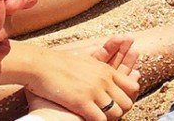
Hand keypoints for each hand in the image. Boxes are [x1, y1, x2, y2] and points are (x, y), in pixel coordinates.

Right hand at [21, 38, 139, 120]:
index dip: (127, 97)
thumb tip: (100, 66)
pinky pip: (100, 119)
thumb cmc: (58, 62)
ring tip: (101, 119)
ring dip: (110, 118)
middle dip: (120, 111)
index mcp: (106, 70)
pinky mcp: (81, 102)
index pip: (131, 86)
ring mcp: (94, 91)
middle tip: (109, 115)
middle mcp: (104, 80)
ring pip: (116, 112)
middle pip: (127, 101)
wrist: (41, 65)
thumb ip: (96, 63)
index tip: (117, 103)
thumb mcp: (84, 59)